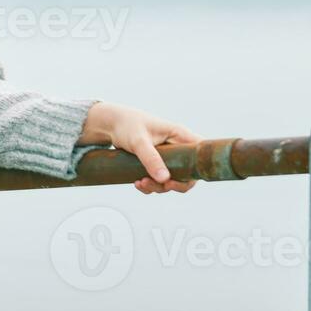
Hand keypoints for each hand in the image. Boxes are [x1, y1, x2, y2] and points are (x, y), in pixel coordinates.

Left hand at [87, 102, 201, 194]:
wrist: (111, 124)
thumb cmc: (127, 125)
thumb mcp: (139, 141)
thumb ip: (151, 159)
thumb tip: (165, 180)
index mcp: (179, 136)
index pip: (199, 156)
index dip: (195, 173)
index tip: (173, 181)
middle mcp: (177, 146)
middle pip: (187, 174)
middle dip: (171, 184)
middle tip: (155, 185)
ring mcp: (168, 156)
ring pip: (172, 179)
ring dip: (158, 186)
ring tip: (140, 183)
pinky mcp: (157, 163)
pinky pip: (160, 180)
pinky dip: (150, 185)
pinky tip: (137, 182)